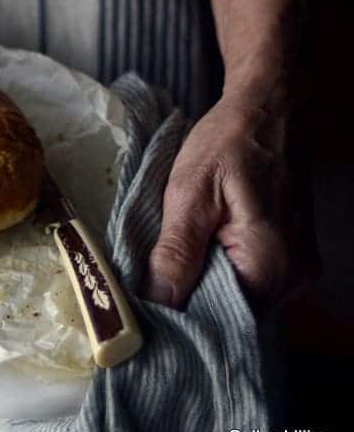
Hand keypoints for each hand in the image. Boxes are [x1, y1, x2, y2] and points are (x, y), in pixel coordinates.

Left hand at [144, 93, 290, 311]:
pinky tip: (186, 263)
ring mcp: (294, 268)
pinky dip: (214, 276)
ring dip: (197, 291)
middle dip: (183, 308)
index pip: (218, 322)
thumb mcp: (190, 195)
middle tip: (138, 297)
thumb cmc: (231, 143)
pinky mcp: (287, 257)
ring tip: (157, 278)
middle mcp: (292, 278)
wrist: (270, 108)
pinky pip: (247, 282)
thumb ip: (175, 254)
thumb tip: (153, 302)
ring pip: (235, 300)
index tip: (138, 317)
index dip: (176, 323)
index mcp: (271, 267)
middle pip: (228, 316)